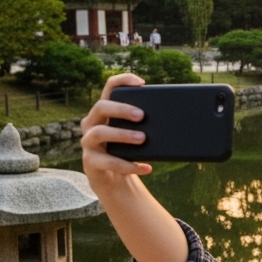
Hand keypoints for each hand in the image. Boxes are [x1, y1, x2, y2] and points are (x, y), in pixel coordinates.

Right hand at [80, 73, 151, 191]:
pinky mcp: (90, 162)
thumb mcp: (136, 135)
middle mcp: (92, 123)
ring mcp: (88, 142)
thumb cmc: (128, 151)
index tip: (141, 83)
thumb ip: (145, 124)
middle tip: (141, 115)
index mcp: (105, 112)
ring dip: (122, 135)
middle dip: (121, 109)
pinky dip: (129, 165)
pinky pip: (108, 162)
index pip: (109, 88)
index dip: (122, 81)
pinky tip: (147, 167)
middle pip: (101, 107)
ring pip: (100, 133)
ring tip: (142, 139)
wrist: (114, 181)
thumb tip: (174, 118)